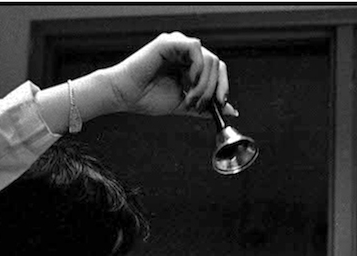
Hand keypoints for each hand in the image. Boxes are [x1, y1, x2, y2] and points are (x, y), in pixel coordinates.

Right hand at [103, 31, 233, 117]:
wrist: (126, 96)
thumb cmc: (148, 98)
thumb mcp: (184, 105)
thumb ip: (205, 106)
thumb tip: (229, 111)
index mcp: (189, 65)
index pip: (217, 69)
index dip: (223, 86)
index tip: (221, 104)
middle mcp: (185, 53)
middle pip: (216, 64)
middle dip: (212, 89)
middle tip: (199, 105)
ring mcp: (178, 45)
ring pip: (209, 58)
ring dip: (204, 83)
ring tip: (189, 97)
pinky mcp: (169, 42)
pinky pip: (195, 48)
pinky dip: (197, 67)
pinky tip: (188, 80)